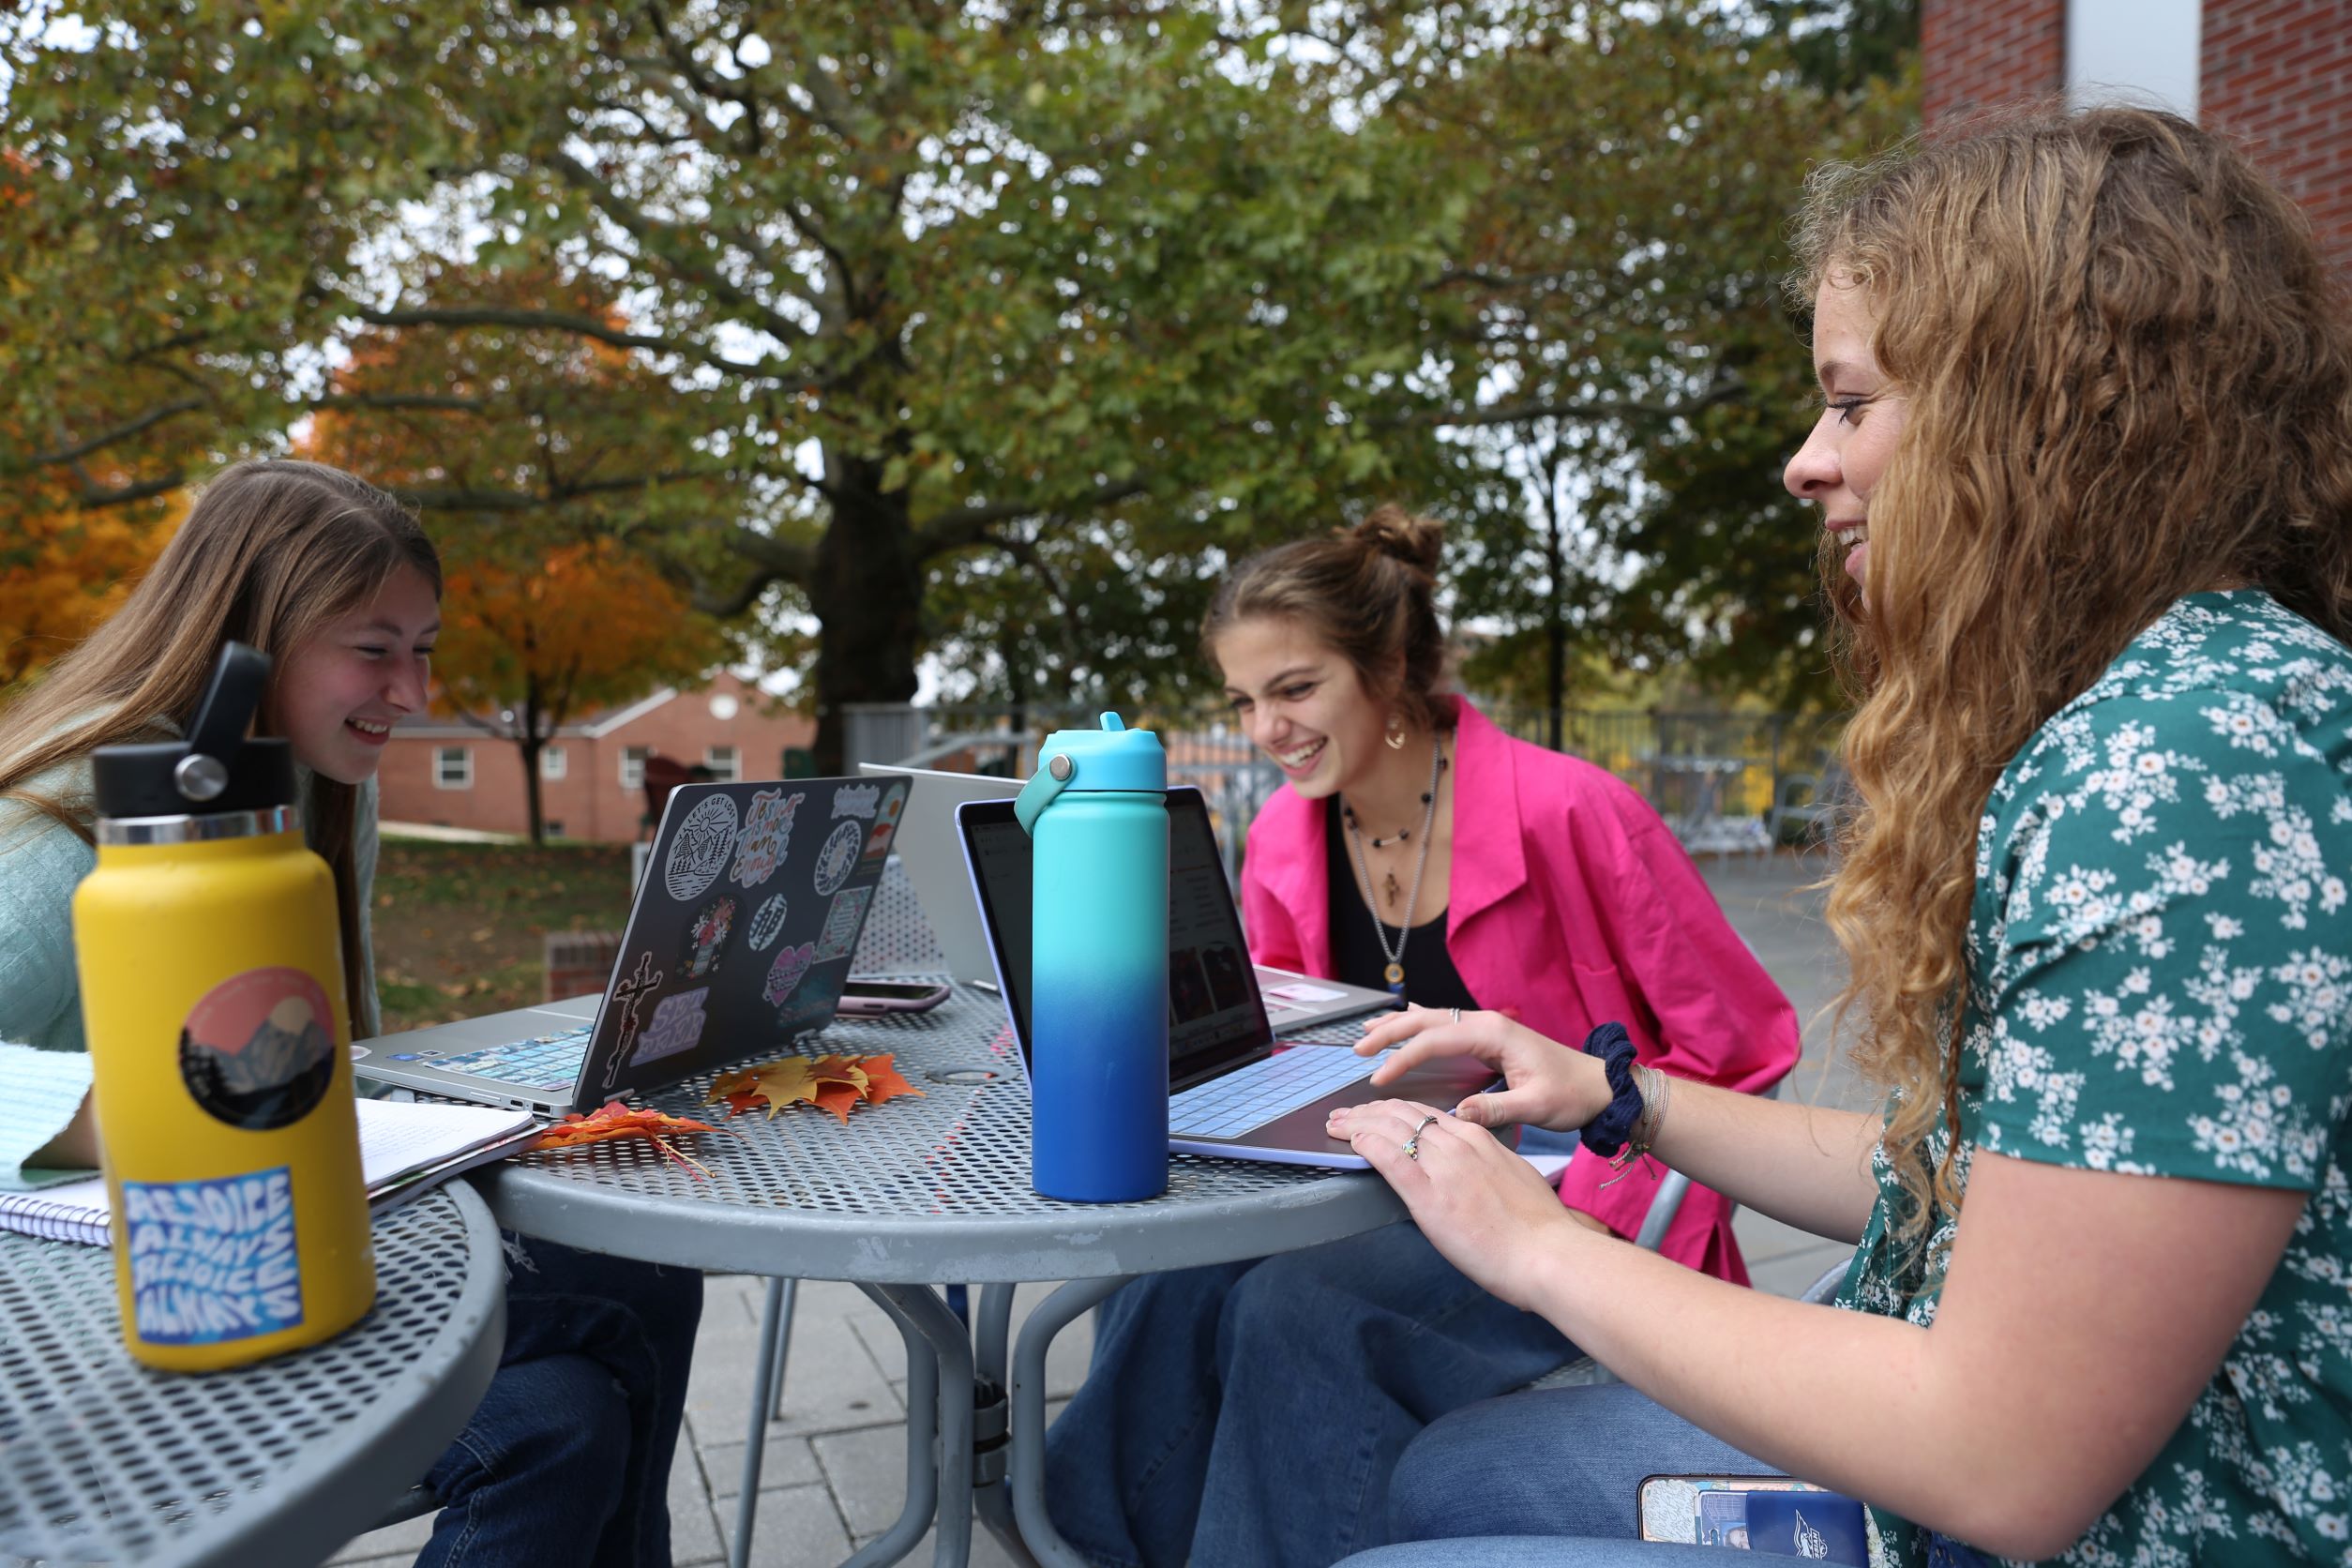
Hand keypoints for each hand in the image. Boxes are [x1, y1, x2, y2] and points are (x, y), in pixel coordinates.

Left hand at [1326, 1097, 1590, 1308]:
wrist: (1548, 1253)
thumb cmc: (1537, 1229)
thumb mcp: (1513, 1180)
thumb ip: (1486, 1169)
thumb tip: (1470, 1175)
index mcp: (1479, 1139)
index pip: (1427, 1115)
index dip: (1396, 1111)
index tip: (1377, 1113)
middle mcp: (1459, 1144)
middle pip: (1403, 1115)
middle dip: (1369, 1112)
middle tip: (1345, 1115)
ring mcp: (1443, 1167)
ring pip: (1390, 1129)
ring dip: (1357, 1123)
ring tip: (1336, 1124)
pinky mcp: (1428, 1196)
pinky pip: (1389, 1158)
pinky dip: (1365, 1143)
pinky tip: (1351, 1141)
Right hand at [1354, 1005, 1608, 1132]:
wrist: (1600, 1086)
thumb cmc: (1572, 1094)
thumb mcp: (1536, 1106)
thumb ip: (1495, 1108)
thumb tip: (1456, 1114)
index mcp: (1493, 1033)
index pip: (1435, 1040)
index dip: (1403, 1058)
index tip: (1378, 1078)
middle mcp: (1486, 1023)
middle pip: (1427, 1021)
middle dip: (1391, 1033)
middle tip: (1358, 1050)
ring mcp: (1487, 1028)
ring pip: (1433, 1020)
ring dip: (1401, 1026)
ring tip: (1368, 1032)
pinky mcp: (1490, 1038)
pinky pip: (1447, 1026)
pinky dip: (1421, 1025)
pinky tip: (1407, 1018)